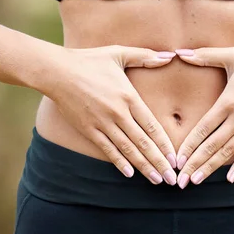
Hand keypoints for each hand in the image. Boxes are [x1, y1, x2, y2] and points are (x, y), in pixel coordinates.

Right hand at [41, 45, 178, 185]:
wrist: (57, 72)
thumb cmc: (89, 60)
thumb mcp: (119, 53)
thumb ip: (145, 56)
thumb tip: (170, 56)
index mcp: (128, 96)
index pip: (152, 125)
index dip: (165, 144)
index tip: (176, 158)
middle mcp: (117, 113)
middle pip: (143, 143)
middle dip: (159, 162)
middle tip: (172, 179)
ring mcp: (102, 123)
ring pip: (127, 150)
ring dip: (143, 167)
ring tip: (157, 180)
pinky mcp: (88, 129)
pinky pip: (107, 149)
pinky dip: (119, 162)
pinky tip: (129, 174)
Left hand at [173, 45, 233, 187]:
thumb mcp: (233, 55)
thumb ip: (205, 55)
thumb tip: (179, 52)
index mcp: (228, 102)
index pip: (203, 129)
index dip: (189, 146)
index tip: (176, 160)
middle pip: (212, 146)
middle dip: (195, 164)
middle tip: (180, 182)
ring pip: (228, 153)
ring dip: (211, 168)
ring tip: (196, 182)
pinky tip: (230, 179)